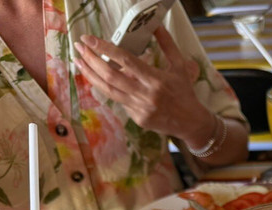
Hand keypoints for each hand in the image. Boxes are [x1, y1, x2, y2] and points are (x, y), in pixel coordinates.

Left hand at [74, 28, 216, 148]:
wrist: (191, 122)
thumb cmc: (185, 92)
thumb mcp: (180, 66)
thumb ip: (167, 45)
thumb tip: (156, 25)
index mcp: (156, 80)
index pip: (125, 61)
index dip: (105, 49)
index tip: (89, 39)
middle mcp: (146, 95)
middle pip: (111, 76)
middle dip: (91, 60)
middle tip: (80, 48)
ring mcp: (140, 109)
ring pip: (108, 90)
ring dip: (91, 75)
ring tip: (79, 62)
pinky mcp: (137, 119)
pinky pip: (119, 101)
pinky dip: (110, 89)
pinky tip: (103, 79)